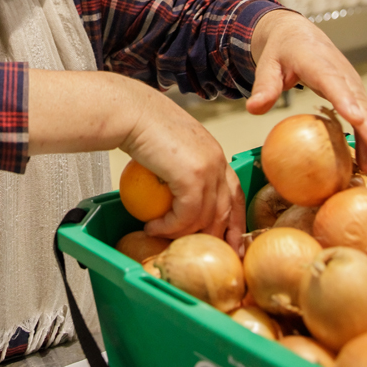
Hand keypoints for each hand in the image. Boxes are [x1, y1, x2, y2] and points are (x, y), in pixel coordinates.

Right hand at [117, 78, 245, 251]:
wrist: (131, 112)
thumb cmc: (142, 126)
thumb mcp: (171, 148)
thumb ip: (180, 168)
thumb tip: (173, 196)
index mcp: (216, 154)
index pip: (235, 193)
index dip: (234, 221)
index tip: (228, 242)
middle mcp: (218, 161)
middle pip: (226, 210)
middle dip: (216, 237)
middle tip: (200, 253)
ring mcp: (208, 169)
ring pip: (205, 217)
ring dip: (183, 233)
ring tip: (161, 235)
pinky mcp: (191, 177)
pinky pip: (185, 215)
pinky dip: (169, 227)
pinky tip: (152, 227)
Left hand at [246, 10, 366, 173]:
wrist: (298, 33)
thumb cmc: (282, 50)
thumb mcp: (267, 63)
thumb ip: (264, 85)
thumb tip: (254, 109)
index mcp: (316, 60)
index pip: (333, 81)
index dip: (346, 100)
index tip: (357, 119)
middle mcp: (340, 71)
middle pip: (357, 100)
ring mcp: (350, 81)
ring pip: (365, 109)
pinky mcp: (353, 90)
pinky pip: (363, 112)